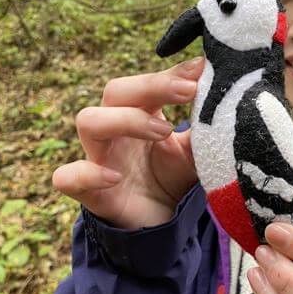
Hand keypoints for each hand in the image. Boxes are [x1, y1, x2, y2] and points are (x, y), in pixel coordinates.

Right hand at [52, 57, 204, 229]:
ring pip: (89, 122)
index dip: (171, 74)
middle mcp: (114, 130)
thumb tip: (224, 86)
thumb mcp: (193, 149)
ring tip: (163, 131)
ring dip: (124, 120)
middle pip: (115, 91)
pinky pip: (68, 177)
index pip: (146, 83)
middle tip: (187, 92)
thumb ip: (205, 123)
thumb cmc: (171, 177)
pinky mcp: (89, 191)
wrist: (157, 223)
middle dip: (150, 87)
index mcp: (139, 113)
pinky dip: (87, 174)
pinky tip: (114, 177)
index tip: (200, 70)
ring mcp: (98, 157)